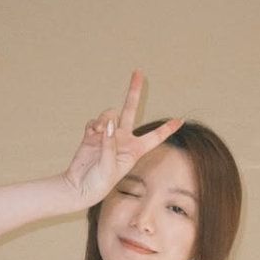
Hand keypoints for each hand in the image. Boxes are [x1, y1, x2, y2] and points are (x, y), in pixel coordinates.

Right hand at [62, 69, 183, 206]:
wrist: (78, 187)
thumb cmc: (99, 183)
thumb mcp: (109, 167)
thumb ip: (109, 143)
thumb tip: (108, 123)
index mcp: (134, 150)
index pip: (155, 136)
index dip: (167, 128)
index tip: (181, 120)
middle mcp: (123, 139)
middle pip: (131, 110)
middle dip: (134, 91)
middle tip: (138, 72)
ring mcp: (108, 136)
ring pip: (110, 114)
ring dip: (105, 119)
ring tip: (99, 132)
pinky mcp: (92, 135)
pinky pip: (95, 121)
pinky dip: (94, 125)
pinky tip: (92, 134)